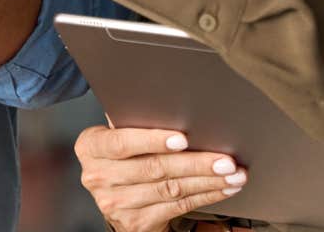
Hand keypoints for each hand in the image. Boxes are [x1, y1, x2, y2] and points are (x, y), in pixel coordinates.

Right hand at [75, 125, 247, 231]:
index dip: (152, 140)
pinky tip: (222, 188)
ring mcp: (116, 203)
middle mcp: (98, 176)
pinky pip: (177, 207)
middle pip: (153, 168)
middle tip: (224, 159)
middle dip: (195, 163)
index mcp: (91, 147)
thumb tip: (170, 104)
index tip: (182, 139)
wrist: (117, 197)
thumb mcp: (119, 135)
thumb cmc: (124, 154)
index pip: (121, 142)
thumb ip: (134, 122)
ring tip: (232, 173)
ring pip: (170, 189)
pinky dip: (205, 196)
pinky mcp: (135, 223)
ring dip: (207, 181)